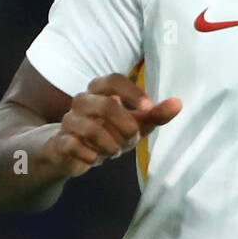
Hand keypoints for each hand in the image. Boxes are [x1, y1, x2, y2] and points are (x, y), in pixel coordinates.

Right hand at [44, 73, 180, 177]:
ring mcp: (68, 121)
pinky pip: (72, 144)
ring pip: (89, 127)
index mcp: (100, 91)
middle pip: (105, 104)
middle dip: (125, 125)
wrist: (67, 152)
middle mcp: (82, 101)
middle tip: (133, 138)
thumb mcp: (133, 124)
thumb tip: (178, 103)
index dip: (131, 92)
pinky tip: (95, 159)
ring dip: (109, 143)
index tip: (148, 108)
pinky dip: (89, 154)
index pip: (113, 79)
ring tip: (114, 151)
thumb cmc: (106, 132)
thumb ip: (154, 114)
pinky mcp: (59, 142)